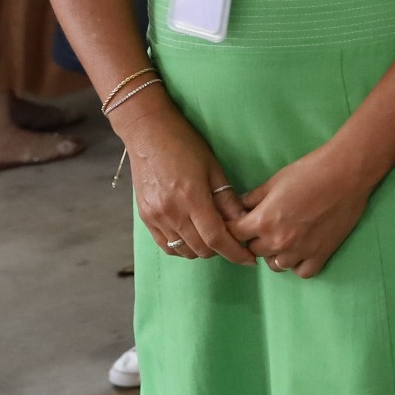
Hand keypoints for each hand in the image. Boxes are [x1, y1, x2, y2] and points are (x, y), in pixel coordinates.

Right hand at [124, 108, 254, 264]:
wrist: (148, 134)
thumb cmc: (185, 145)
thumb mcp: (213, 168)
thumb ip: (227, 198)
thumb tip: (244, 221)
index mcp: (192, 198)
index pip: (216, 238)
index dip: (235, 253)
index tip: (249, 259)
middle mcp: (171, 213)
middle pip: (201, 249)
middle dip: (222, 250)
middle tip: (236, 242)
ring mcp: (155, 218)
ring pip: (183, 250)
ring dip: (202, 250)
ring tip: (215, 237)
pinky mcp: (145, 218)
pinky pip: (166, 245)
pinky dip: (182, 247)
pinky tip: (194, 236)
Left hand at [229, 144, 371, 278]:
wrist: (347, 173)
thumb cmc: (311, 171)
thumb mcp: (276, 180)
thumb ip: (254, 197)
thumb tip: (240, 206)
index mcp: (264, 221)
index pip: (233, 234)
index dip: (233, 228)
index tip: (238, 224)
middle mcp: (279, 241)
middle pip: (253, 251)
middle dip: (255, 239)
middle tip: (266, 226)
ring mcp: (300, 251)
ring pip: (275, 265)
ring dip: (275, 253)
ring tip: (284, 238)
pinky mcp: (321, 254)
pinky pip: (301, 272)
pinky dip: (298, 264)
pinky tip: (301, 250)